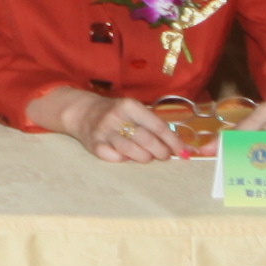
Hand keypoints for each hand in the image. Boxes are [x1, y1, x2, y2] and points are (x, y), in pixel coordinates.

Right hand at [35, 86, 186, 161]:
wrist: (83, 113)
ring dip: (145, 158)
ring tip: (148, 157)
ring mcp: (104, 131)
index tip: (182, 152)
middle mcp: (116, 116)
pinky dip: (125, 160)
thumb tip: (182, 146)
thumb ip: (155, 125)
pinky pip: (116, 158)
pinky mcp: (94, 145)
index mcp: (130, 105)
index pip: (158, 126)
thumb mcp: (135, 111)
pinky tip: (127, 156)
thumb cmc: (117, 114)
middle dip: (161, 152)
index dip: (173, 141)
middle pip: (147, 140)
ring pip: (132, 151)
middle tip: (164, 156)